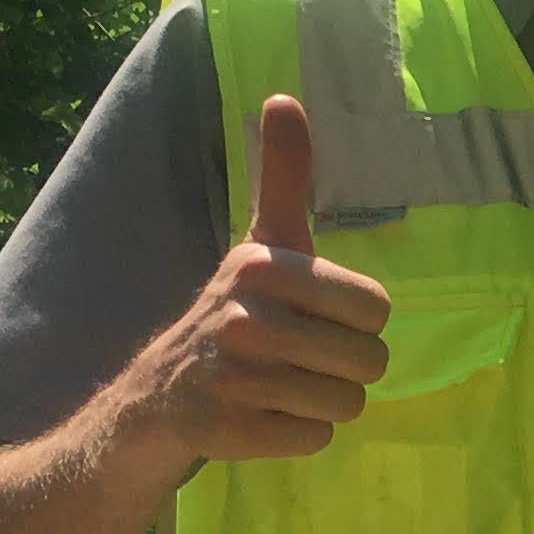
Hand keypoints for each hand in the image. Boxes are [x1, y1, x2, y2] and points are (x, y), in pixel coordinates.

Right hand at [123, 95, 395, 464]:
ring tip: (282, 388)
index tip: (314, 319)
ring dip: (324, 403)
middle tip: (300, 361)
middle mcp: (246, 316)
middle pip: (370, 361)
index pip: (377, 309)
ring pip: (348, 404)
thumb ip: (284, 175)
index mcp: (266, 265)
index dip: (356, 323)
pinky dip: (298, 435)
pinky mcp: (230, 429)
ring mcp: (235, 376)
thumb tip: (283, 95)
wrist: (157, 398)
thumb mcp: (263, 244)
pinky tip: (262, 417)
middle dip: (346, 369)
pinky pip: (316, 438)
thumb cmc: (235, 314)